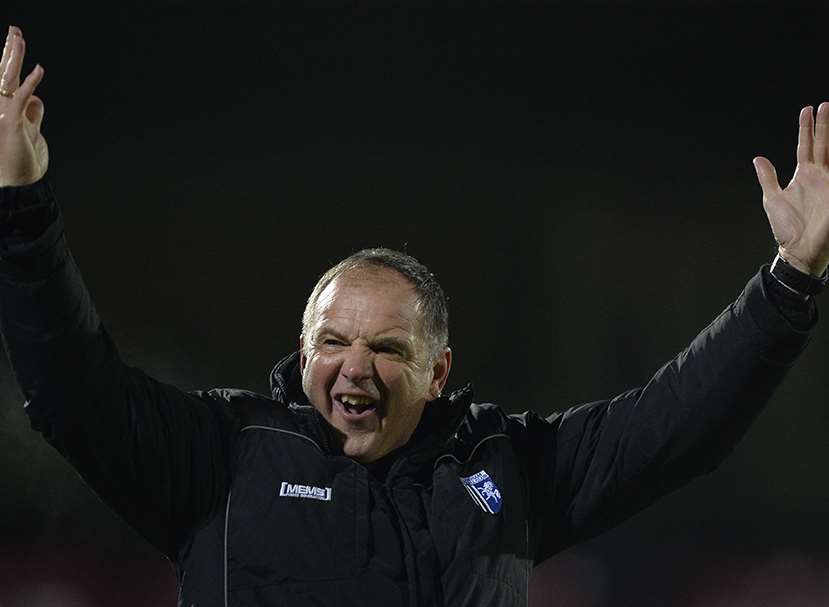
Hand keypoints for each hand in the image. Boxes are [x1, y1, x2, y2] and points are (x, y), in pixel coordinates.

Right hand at [0, 25, 46, 186]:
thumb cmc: (20, 160)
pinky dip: (30, 84)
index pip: (6, 77)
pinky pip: (20, 99)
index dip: (11, 58)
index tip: (15, 40)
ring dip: (14, 57)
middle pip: (4, 73)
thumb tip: (37, 98)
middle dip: (10, 51)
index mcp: (4, 108)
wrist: (14, 184)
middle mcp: (0, 108)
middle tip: (15, 31)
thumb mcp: (30, 131)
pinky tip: (38, 71)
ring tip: (19, 38)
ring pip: (8, 80)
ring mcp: (3, 114)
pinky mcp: (11, 124)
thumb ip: (32, 113)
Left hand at [754, 104, 828, 276]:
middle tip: (825, 104)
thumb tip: (758, 159)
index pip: (806, 146)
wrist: (800, 250)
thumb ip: (768, 178)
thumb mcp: (772, 199)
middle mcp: (821, 176)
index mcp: (805, 176)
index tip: (807, 110)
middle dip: (824, 124)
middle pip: (823, 144)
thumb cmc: (787, 228)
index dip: (806, 128)